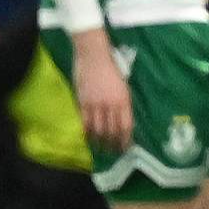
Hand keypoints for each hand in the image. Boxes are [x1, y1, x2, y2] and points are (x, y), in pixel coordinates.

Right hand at [71, 29, 131, 151]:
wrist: (94, 56)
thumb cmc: (112, 69)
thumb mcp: (124, 87)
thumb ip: (123, 104)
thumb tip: (123, 122)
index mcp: (124, 100)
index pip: (126, 126)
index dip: (126, 140)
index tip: (126, 148)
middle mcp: (111, 104)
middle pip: (112, 131)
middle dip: (113, 144)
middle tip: (113, 152)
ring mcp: (95, 104)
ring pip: (98, 129)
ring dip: (100, 141)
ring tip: (101, 148)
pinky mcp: (82, 102)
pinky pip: (84, 122)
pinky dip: (87, 132)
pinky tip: (88, 138)